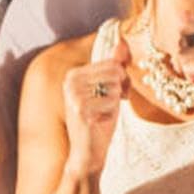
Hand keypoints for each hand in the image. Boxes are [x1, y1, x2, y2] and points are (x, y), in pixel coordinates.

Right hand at [62, 40, 127, 177]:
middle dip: (120, 90)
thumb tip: (123, 41)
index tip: (113, 95)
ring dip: (116, 103)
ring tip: (104, 114)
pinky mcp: (81, 109)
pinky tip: (100, 122)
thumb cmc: (99, 120)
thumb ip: (115, 66)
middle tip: (110, 106)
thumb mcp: (108, 90)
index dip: (121, 80)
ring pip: (115, 86)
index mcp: (74, 73)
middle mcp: (70, 81)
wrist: (87, 152)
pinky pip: (113, 101)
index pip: (113, 63)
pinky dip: (112, 114)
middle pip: (116, 72)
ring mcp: (74, 94)